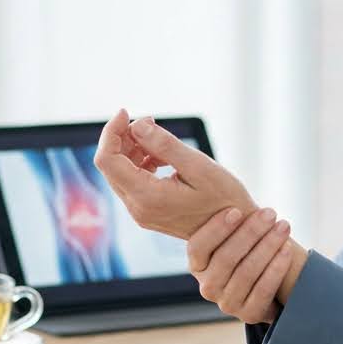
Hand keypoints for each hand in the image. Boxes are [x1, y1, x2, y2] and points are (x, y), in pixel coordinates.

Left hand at [93, 109, 256, 239]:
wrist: (235, 232)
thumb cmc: (225, 199)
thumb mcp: (199, 166)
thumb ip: (165, 145)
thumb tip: (137, 125)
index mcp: (147, 197)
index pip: (107, 160)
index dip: (110, 132)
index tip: (126, 111)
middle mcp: (138, 208)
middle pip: (110, 165)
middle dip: (122, 138)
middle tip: (151, 121)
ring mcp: (141, 213)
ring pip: (120, 172)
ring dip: (133, 149)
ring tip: (162, 139)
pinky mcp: (148, 211)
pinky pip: (133, 181)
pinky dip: (141, 162)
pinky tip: (163, 156)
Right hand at [188, 206, 297, 323]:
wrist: (267, 286)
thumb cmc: (248, 250)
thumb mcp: (232, 235)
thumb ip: (228, 217)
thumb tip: (216, 178)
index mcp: (197, 265)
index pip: (199, 247)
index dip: (216, 229)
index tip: (237, 210)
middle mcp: (207, 286)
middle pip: (226, 258)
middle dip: (251, 232)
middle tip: (270, 213)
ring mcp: (227, 303)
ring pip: (247, 272)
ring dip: (268, 246)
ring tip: (284, 226)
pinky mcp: (248, 314)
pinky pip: (263, 290)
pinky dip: (276, 268)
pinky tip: (286, 250)